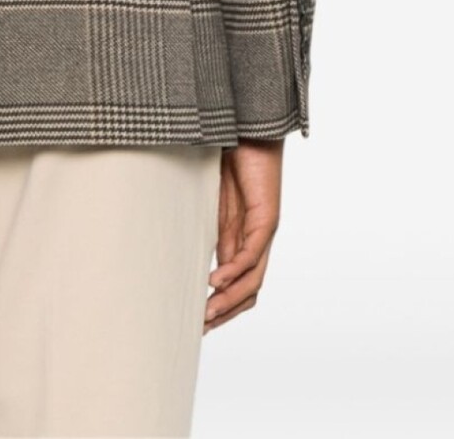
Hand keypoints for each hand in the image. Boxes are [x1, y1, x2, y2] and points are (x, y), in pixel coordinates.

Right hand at [204, 138, 282, 331]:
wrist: (249, 124)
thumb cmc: (228, 152)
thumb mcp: (208, 196)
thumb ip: (205, 223)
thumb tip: (186, 246)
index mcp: (239, 234)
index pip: (236, 281)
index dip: (220, 303)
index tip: (197, 320)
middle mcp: (255, 237)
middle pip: (248, 289)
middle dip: (225, 312)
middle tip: (200, 329)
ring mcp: (263, 229)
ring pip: (252, 279)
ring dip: (230, 300)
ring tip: (207, 314)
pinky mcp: (267, 216)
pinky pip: (252, 253)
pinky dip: (234, 271)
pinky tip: (214, 281)